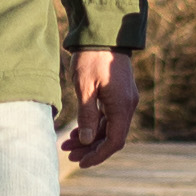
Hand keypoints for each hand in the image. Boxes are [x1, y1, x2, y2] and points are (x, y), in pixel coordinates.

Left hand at [63, 49, 134, 166]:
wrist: (104, 32)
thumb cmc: (92, 58)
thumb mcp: (85, 87)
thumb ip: (87, 116)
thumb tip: (88, 142)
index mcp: (122, 106)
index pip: (114, 141)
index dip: (98, 155)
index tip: (81, 163)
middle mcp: (127, 105)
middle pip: (112, 137)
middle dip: (91, 149)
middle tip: (68, 154)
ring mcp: (125, 99)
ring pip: (110, 127)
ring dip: (91, 138)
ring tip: (68, 143)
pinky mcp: (119, 94)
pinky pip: (109, 117)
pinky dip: (95, 125)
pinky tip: (79, 129)